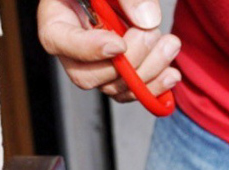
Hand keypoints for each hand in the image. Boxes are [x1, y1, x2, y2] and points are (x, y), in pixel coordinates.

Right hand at [38, 0, 180, 102]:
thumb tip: (148, 21)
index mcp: (57, 18)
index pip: (58, 42)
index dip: (90, 49)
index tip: (120, 44)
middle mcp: (72, 48)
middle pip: (88, 76)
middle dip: (127, 63)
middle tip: (151, 34)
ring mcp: (95, 65)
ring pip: (114, 88)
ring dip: (148, 73)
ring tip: (170, 44)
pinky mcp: (118, 75)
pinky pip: (131, 93)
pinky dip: (154, 87)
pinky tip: (172, 74)